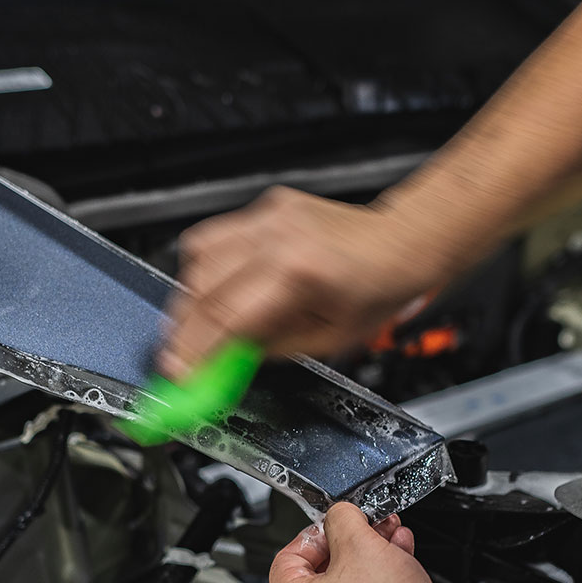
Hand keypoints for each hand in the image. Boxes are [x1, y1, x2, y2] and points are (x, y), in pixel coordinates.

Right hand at [158, 186, 440, 379]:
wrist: (404, 240)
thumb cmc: (379, 287)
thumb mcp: (328, 338)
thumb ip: (268, 349)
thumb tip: (223, 363)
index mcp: (299, 275)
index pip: (225, 319)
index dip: (193, 352)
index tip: (177, 375)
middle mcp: (278, 237)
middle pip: (201, 286)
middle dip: (181, 329)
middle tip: (177, 357)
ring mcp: (270, 216)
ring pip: (199, 254)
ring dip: (189, 294)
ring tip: (196, 323)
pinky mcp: (268, 207)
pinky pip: (218, 235)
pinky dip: (207, 265)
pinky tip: (217, 287)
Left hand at [268, 502, 446, 582]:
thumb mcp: (359, 543)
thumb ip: (342, 519)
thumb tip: (341, 515)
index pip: (289, 556)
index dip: (317, 532)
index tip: (338, 523)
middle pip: (322, 571)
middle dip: (352, 542)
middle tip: (370, 527)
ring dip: (370, 558)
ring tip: (392, 540)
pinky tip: (400, 563)